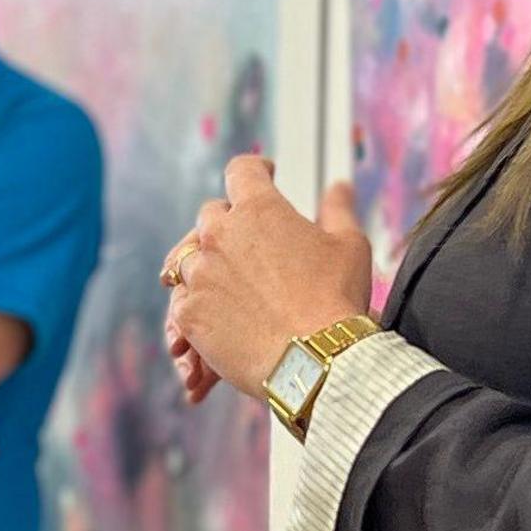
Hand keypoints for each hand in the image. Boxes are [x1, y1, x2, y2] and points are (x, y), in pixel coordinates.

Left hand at [160, 157, 373, 402]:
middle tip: (250, 244)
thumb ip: (338, 209)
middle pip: (211, 215)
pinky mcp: (188, 313)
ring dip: (205, 265)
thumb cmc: (336, 300)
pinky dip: (195, 307)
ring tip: (228, 284)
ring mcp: (199, 274)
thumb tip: (339, 186)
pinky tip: (216, 317)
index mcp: (258, 209)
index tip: (264, 175)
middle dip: (229, 224)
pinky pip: (180, 302)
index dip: (254, 170)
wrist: (314, 361)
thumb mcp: (349, 245)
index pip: (242, 170)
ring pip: (186, 258)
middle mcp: (219, 234)